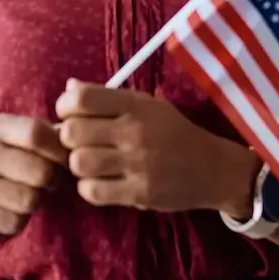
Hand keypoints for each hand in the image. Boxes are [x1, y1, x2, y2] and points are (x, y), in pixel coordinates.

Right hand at [0, 114, 68, 234]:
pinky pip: (14, 222)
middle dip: (53, 179)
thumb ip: (47, 132)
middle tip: (50, 179)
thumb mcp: (14, 132)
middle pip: (40, 172)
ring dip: (37, 200)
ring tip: (31, 192)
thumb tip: (82, 136)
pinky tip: (14, 208)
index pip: (37, 135)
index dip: (60, 150)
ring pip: (29, 200)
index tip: (66, 158)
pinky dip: (21, 219)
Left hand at [55, 79, 259, 215]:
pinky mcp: (139, 192)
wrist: (213, 168)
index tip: (70, 114)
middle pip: (72, 132)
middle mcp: (135, 131)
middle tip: (80, 143)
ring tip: (91, 164)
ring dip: (79, 164)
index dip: (65, 106)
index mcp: (136, 105)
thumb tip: (69, 87)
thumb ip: (109, 98)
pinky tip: (100, 182)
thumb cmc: (175, 133)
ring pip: (79, 163)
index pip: (82, 99)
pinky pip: (92, 191)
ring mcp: (137, 163)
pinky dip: (89, 188)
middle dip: (68, 138)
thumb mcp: (148, 106)